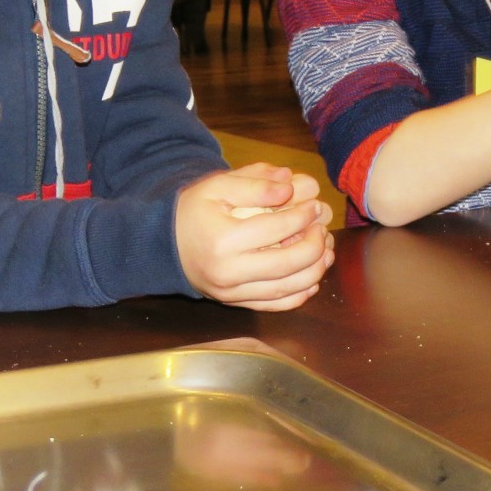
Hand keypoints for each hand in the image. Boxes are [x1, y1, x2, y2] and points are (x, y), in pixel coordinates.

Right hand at [175, 162, 334, 309]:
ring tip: (325, 250)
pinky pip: (274, 306)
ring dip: (314, 271)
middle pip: (286, 264)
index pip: (275, 229)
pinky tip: (313, 278)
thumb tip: (289, 186)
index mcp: (222, 239)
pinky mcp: (235, 303)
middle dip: (314, 246)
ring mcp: (231, 293)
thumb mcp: (217, 186)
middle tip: (322, 228)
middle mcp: (227, 272)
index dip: (302, 216)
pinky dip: (299, 295)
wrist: (166, 243)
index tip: (314, 205)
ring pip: (285, 290)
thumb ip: (254, 183)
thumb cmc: (195, 210)